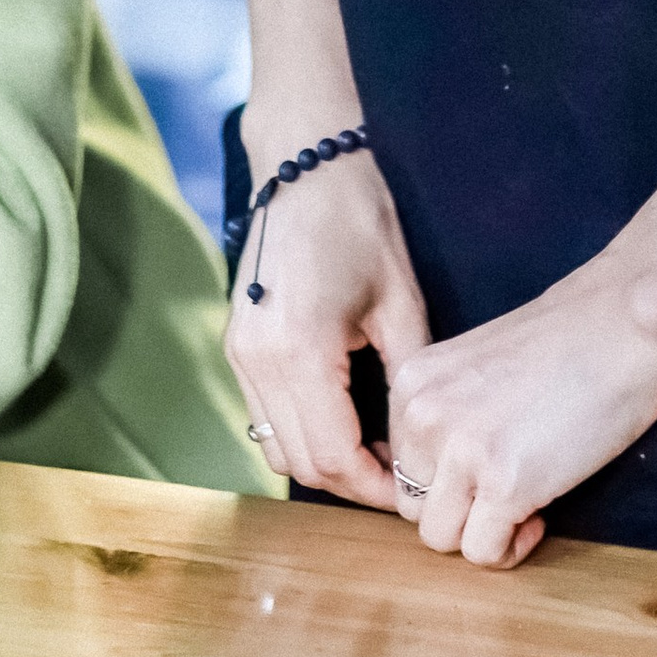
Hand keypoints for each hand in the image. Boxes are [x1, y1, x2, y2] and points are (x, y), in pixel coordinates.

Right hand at [224, 123, 429, 511]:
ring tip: (376, 450)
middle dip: (353, 483)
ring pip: (277, 447)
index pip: (335, 456)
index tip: (414, 491)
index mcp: (300, 351)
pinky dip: (302, 433)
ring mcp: (239, 354)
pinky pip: (265, 416)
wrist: (304, 165)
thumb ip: (405, 380)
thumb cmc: (359, 221)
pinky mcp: (236, 345)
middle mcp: (258, 361)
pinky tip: (344, 418)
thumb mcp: (401, 303)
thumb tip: (420, 444)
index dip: (377, 487)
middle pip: (301, 463)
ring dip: (324, 462)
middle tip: (402, 479)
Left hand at [384, 223, 656, 570]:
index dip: (444, 476)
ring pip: (438, 536)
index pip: (401, 461)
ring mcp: (462, 452)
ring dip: (480, 533)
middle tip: (504, 492)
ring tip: (522, 509)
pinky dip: (510, 549)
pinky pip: (483, 553)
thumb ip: (450, 409)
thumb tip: (443, 472)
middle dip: (458, 508)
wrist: (628, 324)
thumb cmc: (573, 339)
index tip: (486, 467)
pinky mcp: (505, 486)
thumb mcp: (479, 364)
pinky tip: (538, 518)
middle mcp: (425, 415)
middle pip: (412, 503)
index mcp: (413, 381)